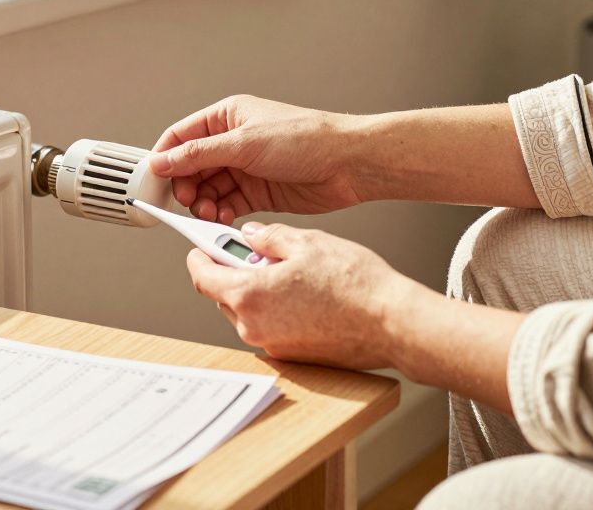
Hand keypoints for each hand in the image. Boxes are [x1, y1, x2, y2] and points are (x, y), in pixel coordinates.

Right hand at [151, 95, 365, 224]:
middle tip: (187, 201)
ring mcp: (246, 168)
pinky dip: (222, 213)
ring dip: (204, 203)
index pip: (181, 137)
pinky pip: (228, 204)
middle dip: (186, 186)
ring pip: (209, 189)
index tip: (154, 181)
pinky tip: (224, 218)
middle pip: (192, 167)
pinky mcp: (259, 191)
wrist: (348, 164)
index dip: (165, 158)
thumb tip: (163, 161)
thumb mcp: (244, 144)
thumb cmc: (307, 139)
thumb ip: (199, 155)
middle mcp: (233, 142)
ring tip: (209, 213)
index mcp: (227, 117)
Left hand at [186, 221, 416, 369]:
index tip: (205, 245)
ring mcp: (271, 345)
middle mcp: (253, 326)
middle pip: (223, 295)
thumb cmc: (355, 284)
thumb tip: (251, 235)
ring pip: (247, 312)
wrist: (392, 324)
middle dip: (234, 272)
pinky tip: (306, 297)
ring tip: (293, 275)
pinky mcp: (290, 357)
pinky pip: (270, 327)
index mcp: (249, 295)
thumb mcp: (307, 242)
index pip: (202, 276)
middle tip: (261, 254)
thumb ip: (269, 237)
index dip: (200, 256)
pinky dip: (276, 311)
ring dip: (257, 292)